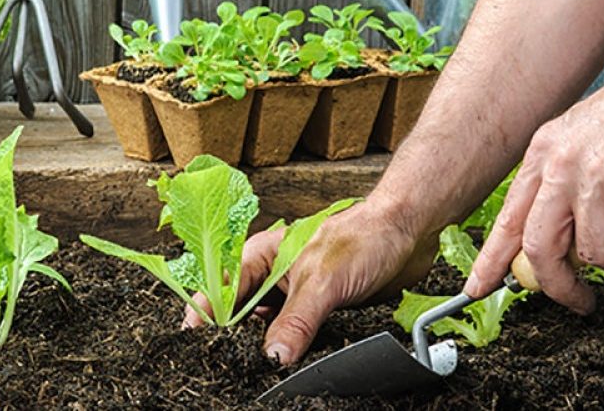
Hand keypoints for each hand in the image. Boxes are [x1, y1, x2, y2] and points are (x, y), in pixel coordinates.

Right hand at [181, 202, 436, 364]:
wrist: (408, 233)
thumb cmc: (364, 237)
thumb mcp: (323, 283)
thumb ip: (296, 322)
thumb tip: (273, 358)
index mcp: (260, 256)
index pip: (220, 291)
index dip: (205, 318)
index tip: (195, 345)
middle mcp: (272, 276)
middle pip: (238, 314)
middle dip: (232, 339)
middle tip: (226, 366)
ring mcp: (293, 295)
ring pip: (266, 328)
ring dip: (263, 347)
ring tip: (253, 370)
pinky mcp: (315, 310)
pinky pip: (293, 336)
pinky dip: (289, 350)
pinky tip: (289, 364)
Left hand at [465, 41, 603, 312]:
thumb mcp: (587, 139)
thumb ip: (566, 182)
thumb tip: (561, 235)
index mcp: (544, 153)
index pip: (508, 219)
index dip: (491, 260)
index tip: (477, 288)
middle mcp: (560, 165)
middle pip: (539, 249)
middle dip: (559, 286)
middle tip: (579, 301)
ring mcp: (594, 177)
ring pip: (596, 255)